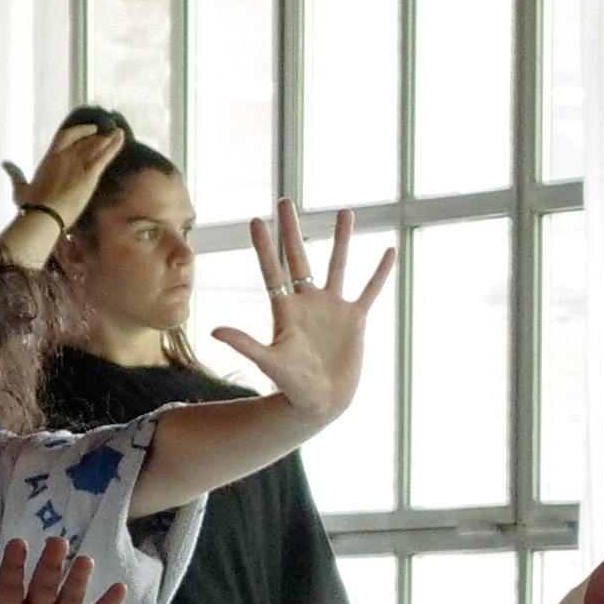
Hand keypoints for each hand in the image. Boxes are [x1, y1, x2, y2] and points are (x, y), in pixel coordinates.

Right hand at [7, 112, 126, 228]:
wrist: (44, 214)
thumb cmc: (31, 204)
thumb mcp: (20, 187)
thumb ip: (15, 174)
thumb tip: (5, 163)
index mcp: (49, 158)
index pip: (64, 136)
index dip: (78, 131)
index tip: (89, 129)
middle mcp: (64, 157)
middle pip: (84, 140)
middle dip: (96, 136)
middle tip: (108, 132)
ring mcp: (77, 164)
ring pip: (96, 145)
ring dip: (109, 138)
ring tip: (119, 133)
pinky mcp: (89, 175)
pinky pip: (104, 156)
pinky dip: (114, 146)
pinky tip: (121, 138)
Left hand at [219, 209, 394, 424]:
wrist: (323, 402)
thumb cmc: (293, 386)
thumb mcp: (270, 363)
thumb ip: (246, 344)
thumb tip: (215, 330)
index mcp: (286, 310)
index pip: (273, 271)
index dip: (264, 246)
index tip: (256, 220)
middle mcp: (308, 302)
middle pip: (300, 257)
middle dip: (292, 229)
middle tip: (286, 201)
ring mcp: (333, 308)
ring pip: (338, 265)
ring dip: (341, 239)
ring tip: (346, 212)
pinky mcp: (356, 319)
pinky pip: (370, 290)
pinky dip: (379, 273)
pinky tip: (388, 252)